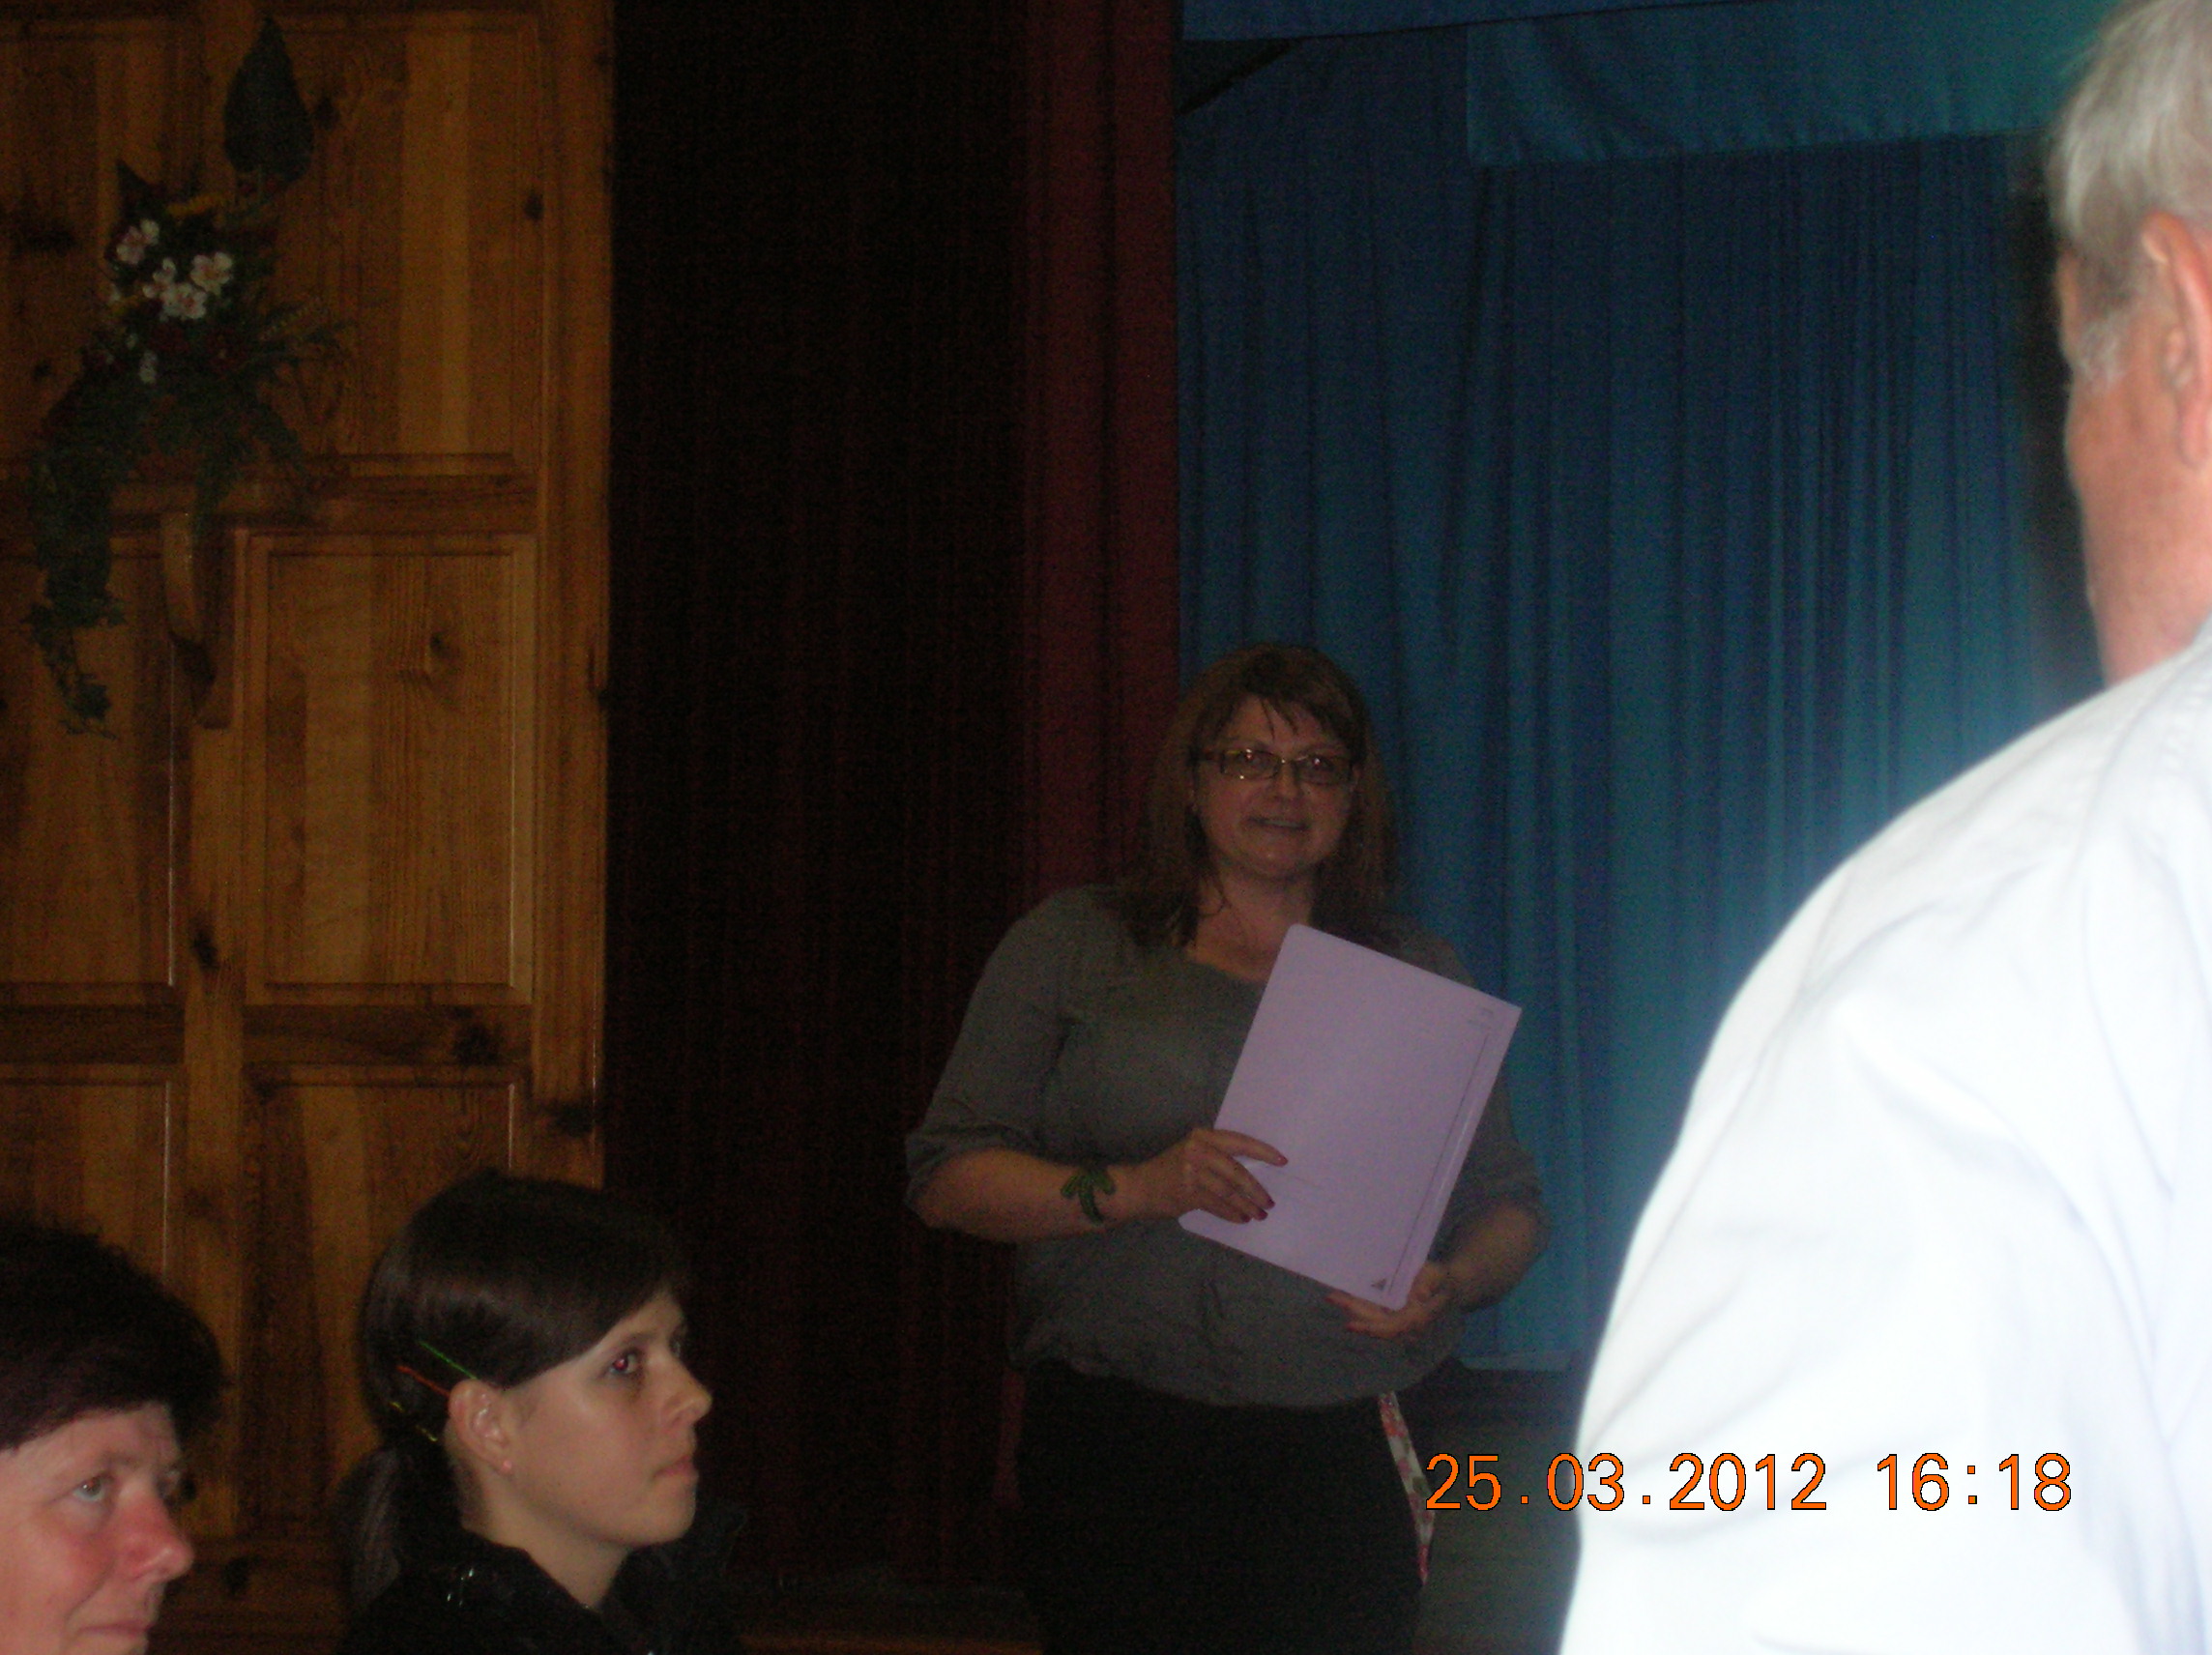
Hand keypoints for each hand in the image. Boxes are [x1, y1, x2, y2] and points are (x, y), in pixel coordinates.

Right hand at [1124, 1129, 1285, 1223]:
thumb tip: (1250, 1174)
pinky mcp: (1188, 1193)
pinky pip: (1218, 1206)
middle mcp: (1198, 1150)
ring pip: (1229, 1192)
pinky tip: (1242, 1218)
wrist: (1138, 1187)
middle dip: (1256, 1189)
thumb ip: (1216, 1156)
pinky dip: (1232, 1214)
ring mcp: (1192, 1173)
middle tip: (1269, 1202)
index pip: (1240, 1142)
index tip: (1282, 1161)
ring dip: (1247, 1205)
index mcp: (1203, 1136)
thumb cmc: (1169, 1169)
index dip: (1263, 1152)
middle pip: (1236, 1172)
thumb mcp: (1191, 1152)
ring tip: (1259, 1214)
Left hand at [1329, 1262, 1460, 1339]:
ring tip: (1334, 1296)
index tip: (1350, 1325)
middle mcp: (1404, 1323)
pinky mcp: (1393, 1311)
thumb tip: (1417, 1294)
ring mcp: (1398, 1318)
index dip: (1370, 1328)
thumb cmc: (1442, 1278)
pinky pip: (1374, 1310)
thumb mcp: (1438, 1276)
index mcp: (1416, 1318)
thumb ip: (1428, 1283)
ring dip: (1353, 1307)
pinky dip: (1359, 1303)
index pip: (1390, 1328)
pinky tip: (1345, 1294)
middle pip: (1375, 1322)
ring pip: (1371, 1317)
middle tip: (1333, 1298)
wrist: (1448, 1283)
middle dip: (1354, 1312)